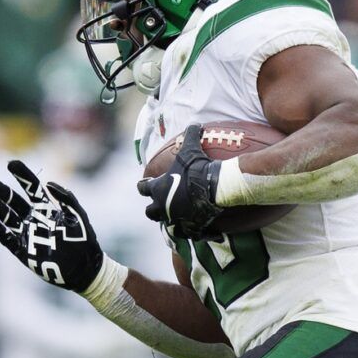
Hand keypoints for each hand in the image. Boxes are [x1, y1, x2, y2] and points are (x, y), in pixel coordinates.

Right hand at [0, 159, 104, 290]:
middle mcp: (34, 219)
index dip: (22, 175)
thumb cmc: (84, 240)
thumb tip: (48, 183)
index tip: (11, 163)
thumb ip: (67, 198)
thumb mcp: (78, 216)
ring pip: (7, 218)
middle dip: (3, 192)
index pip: (31, 187)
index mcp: (47, 208)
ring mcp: (27, 234)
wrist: (85, 269)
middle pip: (14, 201)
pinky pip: (6, 238)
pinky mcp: (23, 251)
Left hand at [137, 123, 222, 238]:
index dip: (144, 186)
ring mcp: (175, 219)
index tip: (146, 185)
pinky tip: (196, 229)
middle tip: (161, 204)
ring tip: (177, 218)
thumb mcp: (192, 148)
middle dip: (153, 208)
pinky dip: (191, 231)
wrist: (214, 187)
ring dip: (170, 221)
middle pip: (150, 212)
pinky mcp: (190, 228)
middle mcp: (163, 206)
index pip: (143, 188)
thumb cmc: (198, 167)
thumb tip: (196, 124)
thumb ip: (190, 135)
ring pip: (166, 225)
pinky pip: (187, 233)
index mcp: (158, 188)